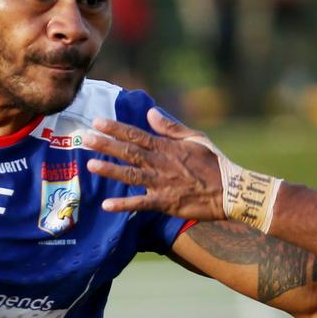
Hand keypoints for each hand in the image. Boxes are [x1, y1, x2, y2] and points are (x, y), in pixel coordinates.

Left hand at [85, 108, 226, 219]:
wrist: (230, 191)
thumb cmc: (215, 163)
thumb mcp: (196, 139)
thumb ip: (171, 127)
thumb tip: (151, 112)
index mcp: (168, 147)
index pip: (137, 135)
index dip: (116, 129)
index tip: (98, 122)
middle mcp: (162, 163)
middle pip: (129, 152)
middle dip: (106, 145)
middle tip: (86, 138)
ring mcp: (162, 184)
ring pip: (132, 175)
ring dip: (111, 170)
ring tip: (91, 164)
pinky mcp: (165, 203)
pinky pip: (141, 204)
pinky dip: (124, 205)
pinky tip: (107, 205)